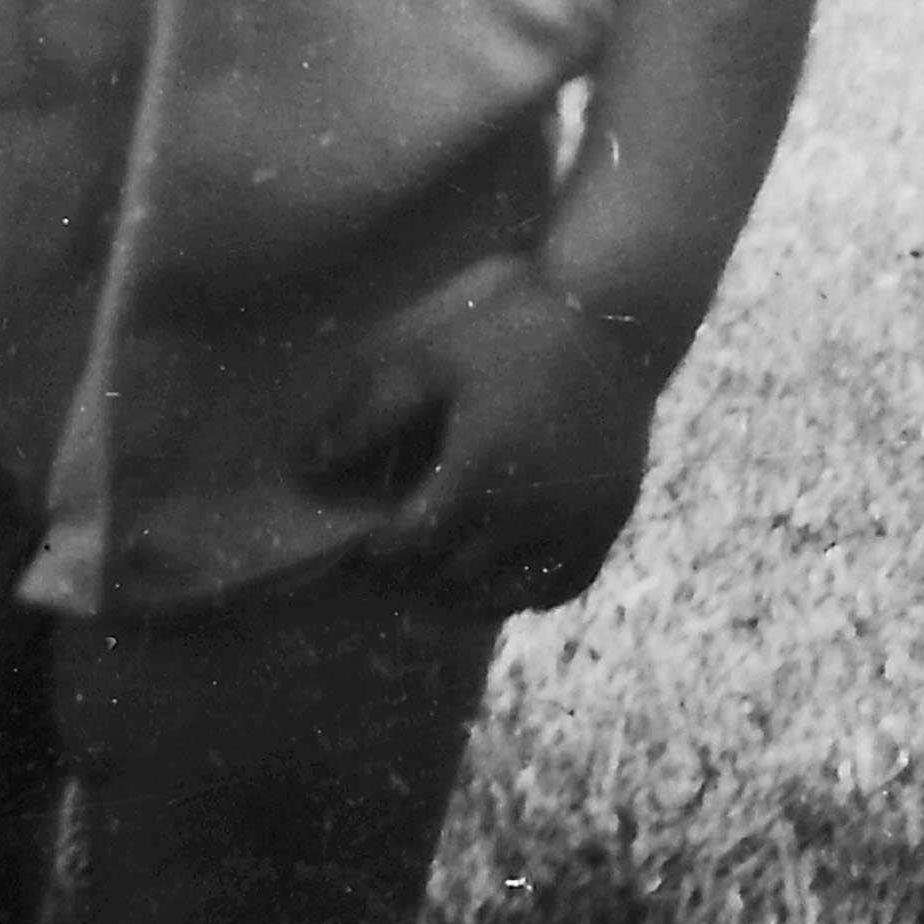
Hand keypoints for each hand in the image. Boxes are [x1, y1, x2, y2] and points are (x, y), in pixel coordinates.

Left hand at [298, 261, 662, 612]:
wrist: (613, 325)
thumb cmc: (511, 337)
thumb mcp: (430, 363)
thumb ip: (370, 419)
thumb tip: (310, 467)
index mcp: (478, 473)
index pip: (411, 544)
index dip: (378, 557)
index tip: (356, 554)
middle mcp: (527, 514)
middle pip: (453, 579)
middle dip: (412, 581)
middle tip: (385, 575)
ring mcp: (574, 528)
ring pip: (504, 596)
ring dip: (462, 598)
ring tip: (430, 588)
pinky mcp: (606, 527)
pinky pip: (558, 588)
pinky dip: (521, 593)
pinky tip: (495, 580)